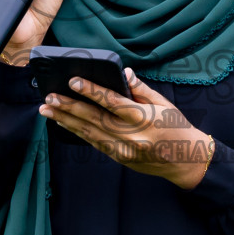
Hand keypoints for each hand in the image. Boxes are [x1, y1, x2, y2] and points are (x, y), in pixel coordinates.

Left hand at [39, 68, 213, 189]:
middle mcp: (132, 136)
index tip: (73, 81)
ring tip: (47, 110)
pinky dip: (78, 132)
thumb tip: (124, 73)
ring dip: (66, 120)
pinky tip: (65, 123)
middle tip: (49, 98)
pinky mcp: (120, 158)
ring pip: (89, 133)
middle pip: (94, 118)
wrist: (186, 161)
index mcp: (145, 118)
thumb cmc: (177, 128)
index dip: (91, 90)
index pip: (112, 102)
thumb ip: (141, 89)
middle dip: (69, 107)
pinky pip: (95, 143)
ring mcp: (124, 150)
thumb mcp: (165, 104)